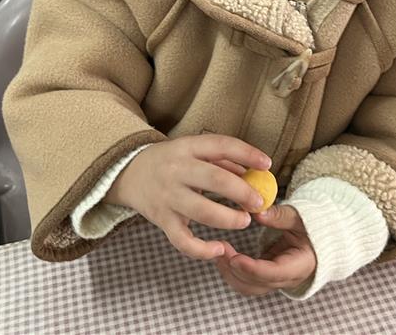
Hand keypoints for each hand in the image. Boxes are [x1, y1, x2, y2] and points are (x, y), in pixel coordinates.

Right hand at [104, 134, 270, 259]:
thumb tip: (254, 171)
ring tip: (244, 220)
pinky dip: (202, 250)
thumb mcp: (192, 150)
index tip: (267, 165)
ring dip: (228, 218)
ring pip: (201, 211)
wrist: (128, 174)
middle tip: (259, 202)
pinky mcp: (162, 220)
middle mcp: (176, 170)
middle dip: (242, 192)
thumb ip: (222, 159)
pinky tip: (220, 249)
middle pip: (214, 179)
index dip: (246, 153)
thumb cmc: (170, 161)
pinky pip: (183, 240)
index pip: (220, 145)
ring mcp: (167, 196)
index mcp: (186, 147)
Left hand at [214, 205, 316, 295]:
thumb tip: (258, 212)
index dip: (252, 269)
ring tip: (217, 251)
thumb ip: (280, 216)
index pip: (273, 273)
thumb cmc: (311, 227)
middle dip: (235, 269)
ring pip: (248, 287)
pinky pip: (245, 281)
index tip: (234, 258)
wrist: (317, 239)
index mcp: (300, 265)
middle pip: (257, 284)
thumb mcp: (300, 218)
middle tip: (220, 249)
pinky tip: (222, 255)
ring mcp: (274, 280)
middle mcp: (286, 278)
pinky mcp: (265, 276)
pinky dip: (232, 271)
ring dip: (230, 272)